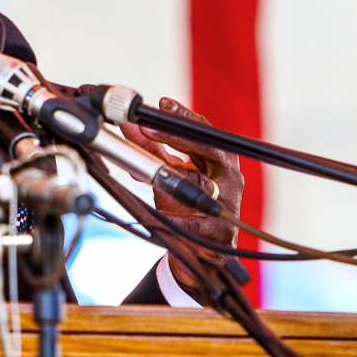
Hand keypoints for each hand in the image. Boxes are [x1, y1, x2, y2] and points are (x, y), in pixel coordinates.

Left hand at [117, 96, 241, 299]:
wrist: (200, 253)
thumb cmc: (187, 206)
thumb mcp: (168, 174)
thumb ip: (150, 150)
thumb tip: (128, 124)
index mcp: (218, 160)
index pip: (204, 132)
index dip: (184, 117)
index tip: (161, 104)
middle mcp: (228, 178)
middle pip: (210, 150)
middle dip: (178, 137)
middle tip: (148, 128)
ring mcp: (227, 204)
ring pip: (203, 185)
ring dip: (175, 176)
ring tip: (149, 169)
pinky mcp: (219, 232)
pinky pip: (194, 223)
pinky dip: (175, 219)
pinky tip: (156, 215)